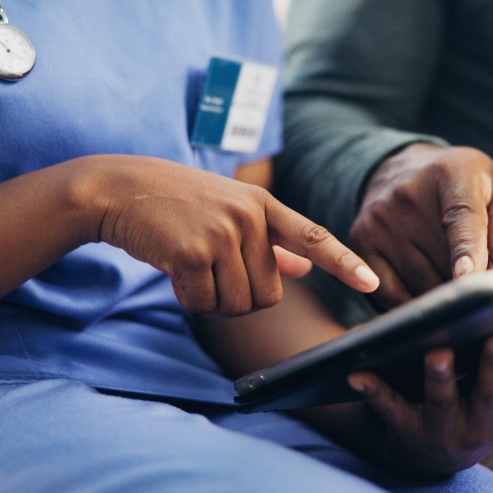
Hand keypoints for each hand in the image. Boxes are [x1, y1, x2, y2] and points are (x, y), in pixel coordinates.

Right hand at [76, 155, 378, 315]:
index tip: (373, 282)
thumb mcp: (229, 210)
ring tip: (192, 266)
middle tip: (210, 269)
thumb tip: (304, 267)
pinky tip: (173, 270)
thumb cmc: (177, 203)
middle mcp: (249, 216)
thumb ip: (270, 241)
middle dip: (239, 295)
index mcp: (263, 204)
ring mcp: (222, 232)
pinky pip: (204, 303)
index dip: (344, 262)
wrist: (119, 188)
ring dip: (212, 299)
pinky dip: (188, 298)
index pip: (313, 235)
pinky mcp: (192, 251)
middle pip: (268, 294)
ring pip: (238, 304)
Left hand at [347, 325, 492, 476]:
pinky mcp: (405, 431)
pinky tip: (358, 373)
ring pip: (443, 401)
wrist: (426, 453)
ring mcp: (445, 429)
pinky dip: (374, 392)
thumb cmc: (480, 405)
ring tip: (436, 350)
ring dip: (440, 377)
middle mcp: (483, 422)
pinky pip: (389, 410)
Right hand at [352, 143, 492, 307]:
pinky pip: (390, 295)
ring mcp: (380, 220)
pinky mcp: (361, 242)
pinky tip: (427, 287)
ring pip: (421, 284)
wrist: (400, 170)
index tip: (469, 276)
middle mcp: (407, 195)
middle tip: (481, 278)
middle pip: (444, 261)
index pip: (461, 217)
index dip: (466, 249)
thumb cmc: (463, 187)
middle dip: (469, 283)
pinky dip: (414, 302)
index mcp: (451, 174)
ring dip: (444, 294)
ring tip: (452, 275)